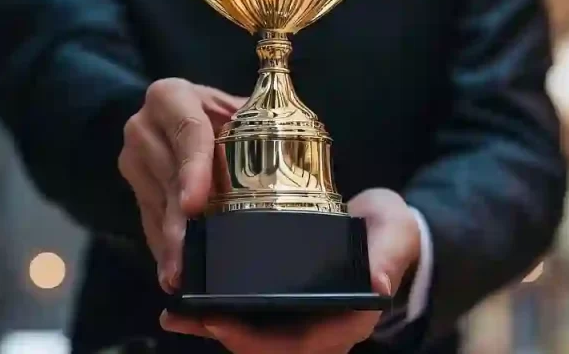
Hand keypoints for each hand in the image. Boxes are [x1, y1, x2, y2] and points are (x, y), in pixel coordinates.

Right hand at [118, 78, 244, 290]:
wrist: (182, 115)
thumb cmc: (222, 115)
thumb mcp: (237, 110)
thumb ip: (257, 121)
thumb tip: (295, 149)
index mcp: (172, 96)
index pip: (187, 132)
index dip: (194, 170)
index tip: (195, 205)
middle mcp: (144, 124)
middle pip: (169, 177)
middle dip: (180, 219)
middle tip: (188, 256)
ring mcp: (133, 157)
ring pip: (156, 204)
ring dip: (170, 241)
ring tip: (180, 273)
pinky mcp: (132, 185)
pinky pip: (148, 218)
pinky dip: (162, 246)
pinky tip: (171, 270)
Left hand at [161, 188, 421, 353]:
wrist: (383, 227)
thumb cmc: (390, 233)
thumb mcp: (395, 236)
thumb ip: (388, 256)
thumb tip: (379, 287)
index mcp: (345, 322)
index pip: (298, 345)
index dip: (256, 340)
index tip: (220, 321)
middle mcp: (318, 330)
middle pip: (265, 348)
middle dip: (223, 335)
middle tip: (183, 316)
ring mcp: (299, 321)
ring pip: (251, 337)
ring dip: (212, 328)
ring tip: (173, 314)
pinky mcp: (283, 306)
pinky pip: (248, 318)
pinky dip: (216, 314)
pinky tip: (186, 304)